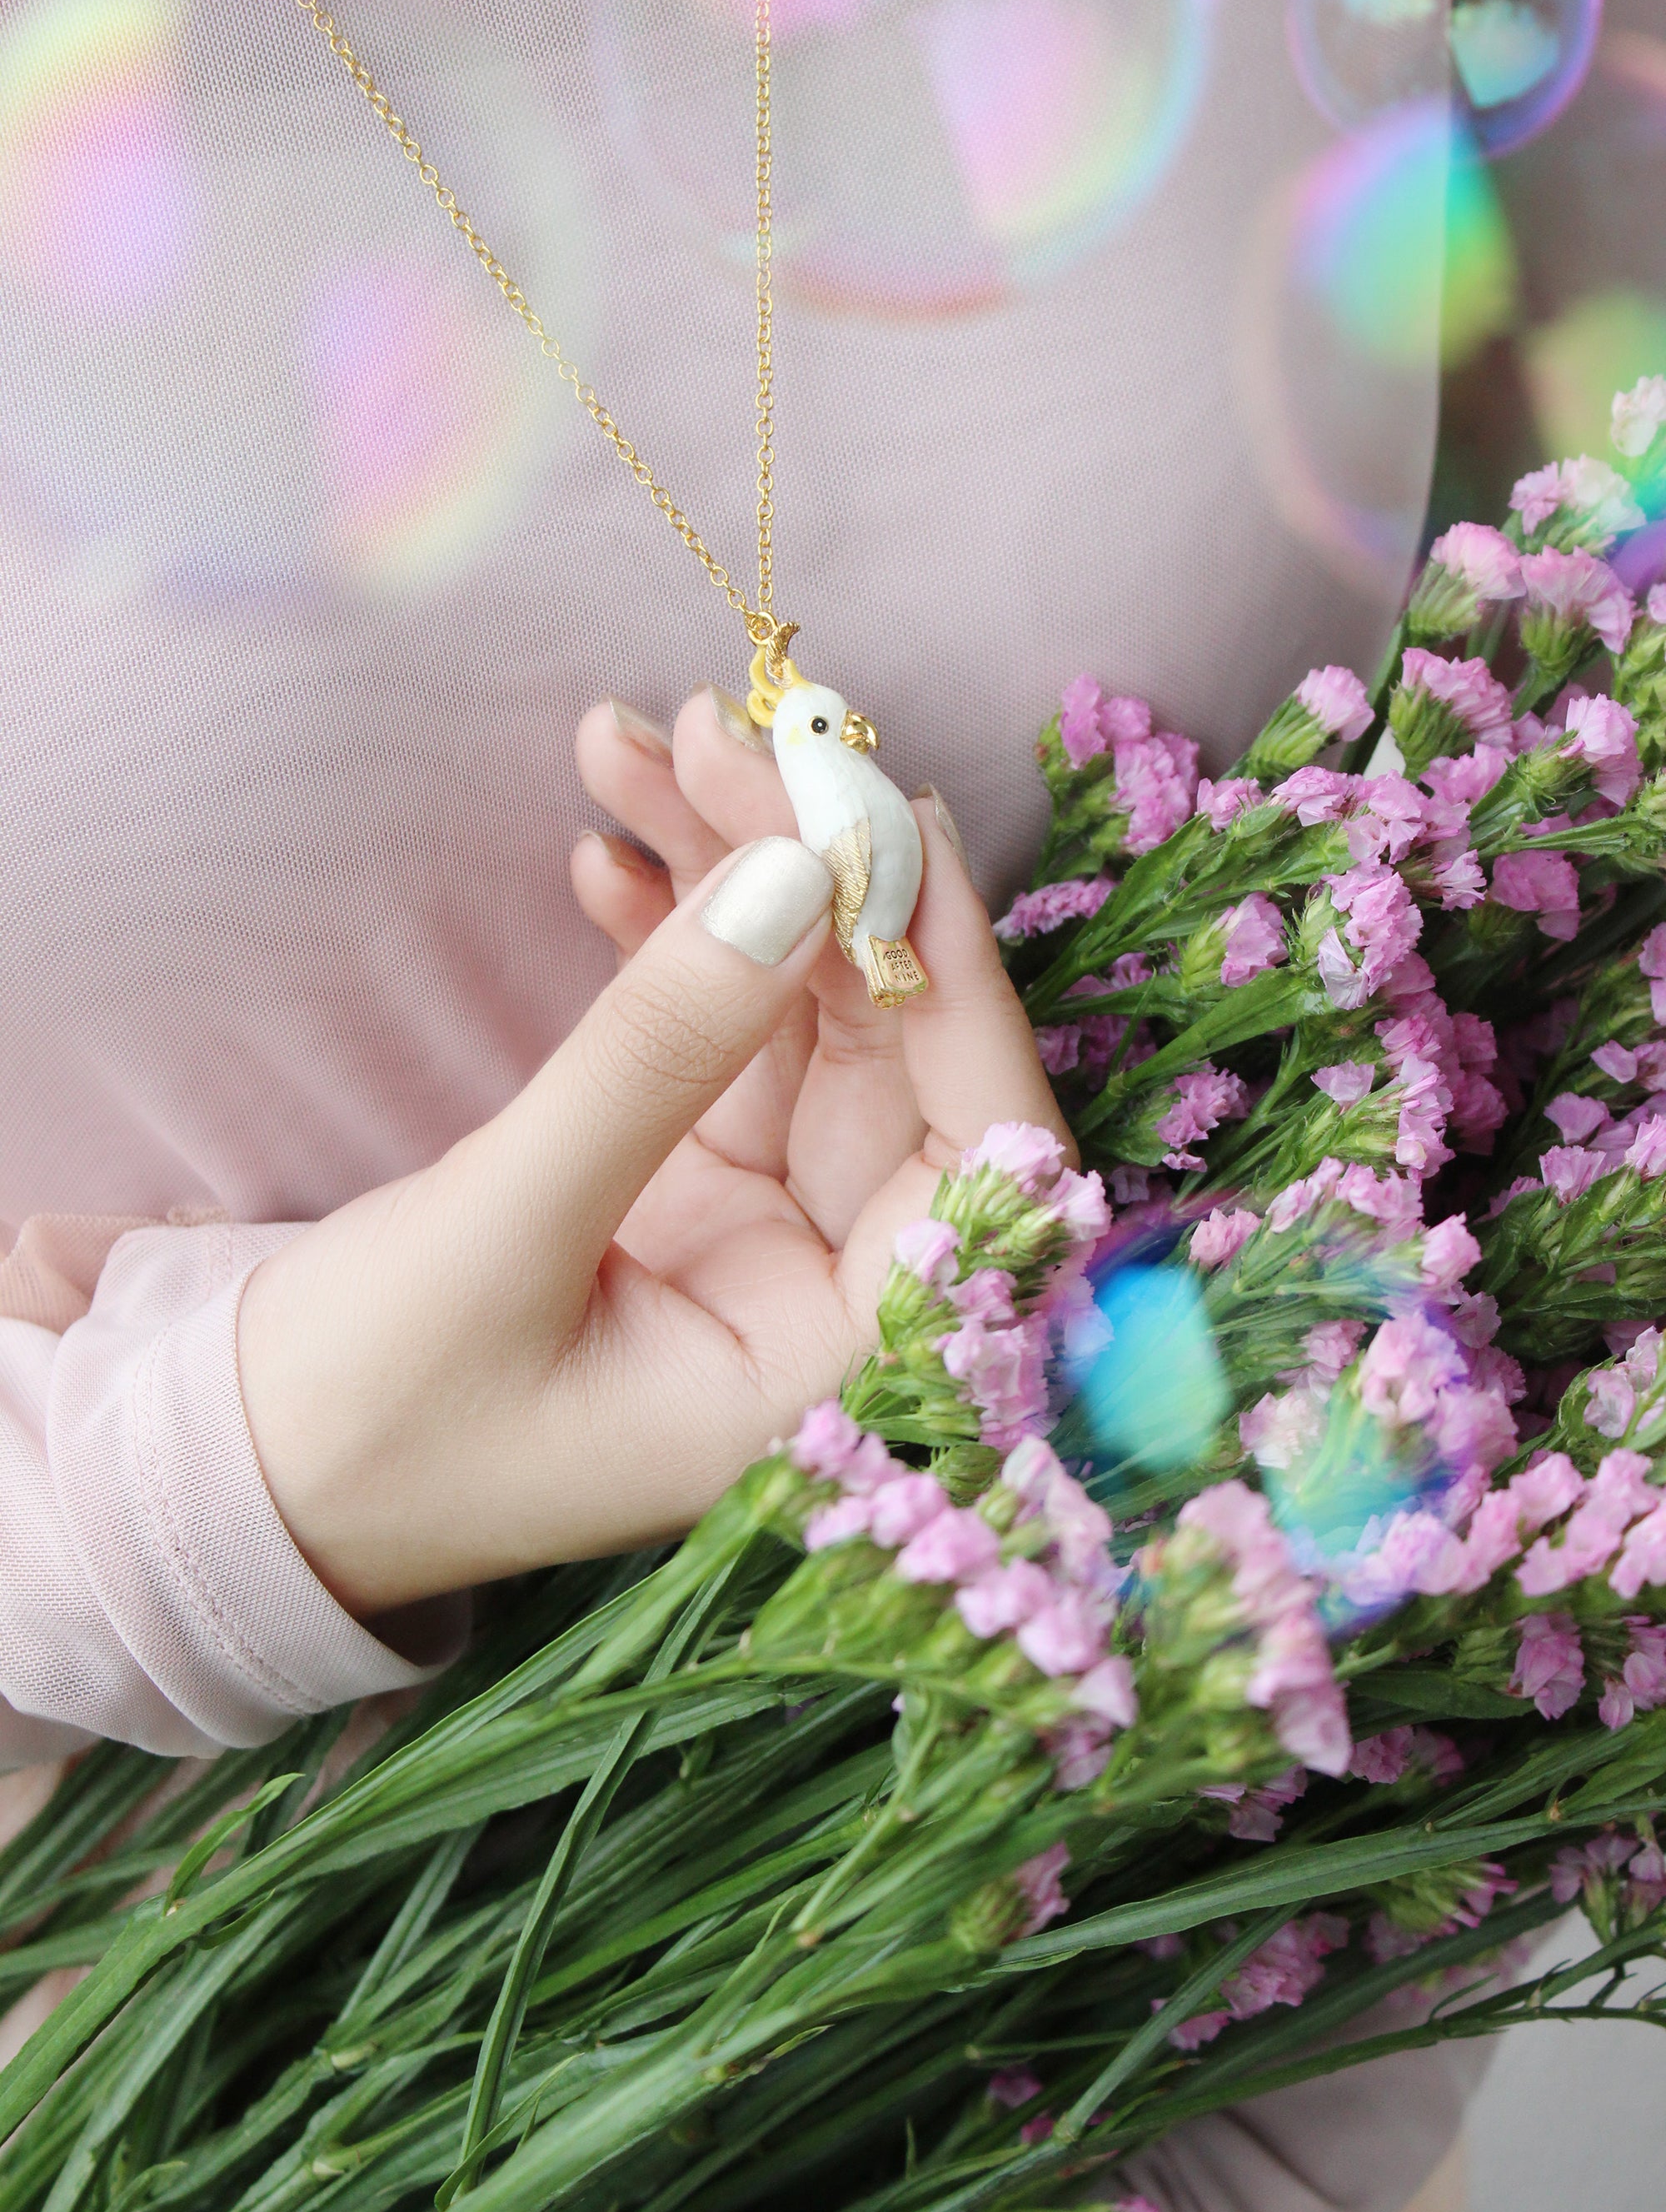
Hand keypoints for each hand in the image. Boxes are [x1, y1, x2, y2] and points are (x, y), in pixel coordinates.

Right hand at [238, 687, 1063, 1618]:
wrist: (235, 1478)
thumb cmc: (365, 1419)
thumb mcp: (504, 1230)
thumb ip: (657, 1057)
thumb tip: (795, 879)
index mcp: (840, 1371)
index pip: (979, 1152)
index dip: (953, 976)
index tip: (890, 814)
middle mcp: (830, 1299)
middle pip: (887, 1052)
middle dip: (814, 880)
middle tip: (728, 733)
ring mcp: (760, 1231)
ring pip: (797, 1014)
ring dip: (733, 874)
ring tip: (641, 742)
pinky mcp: (683, 1181)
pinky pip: (717, 1029)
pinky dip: (672, 933)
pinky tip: (611, 845)